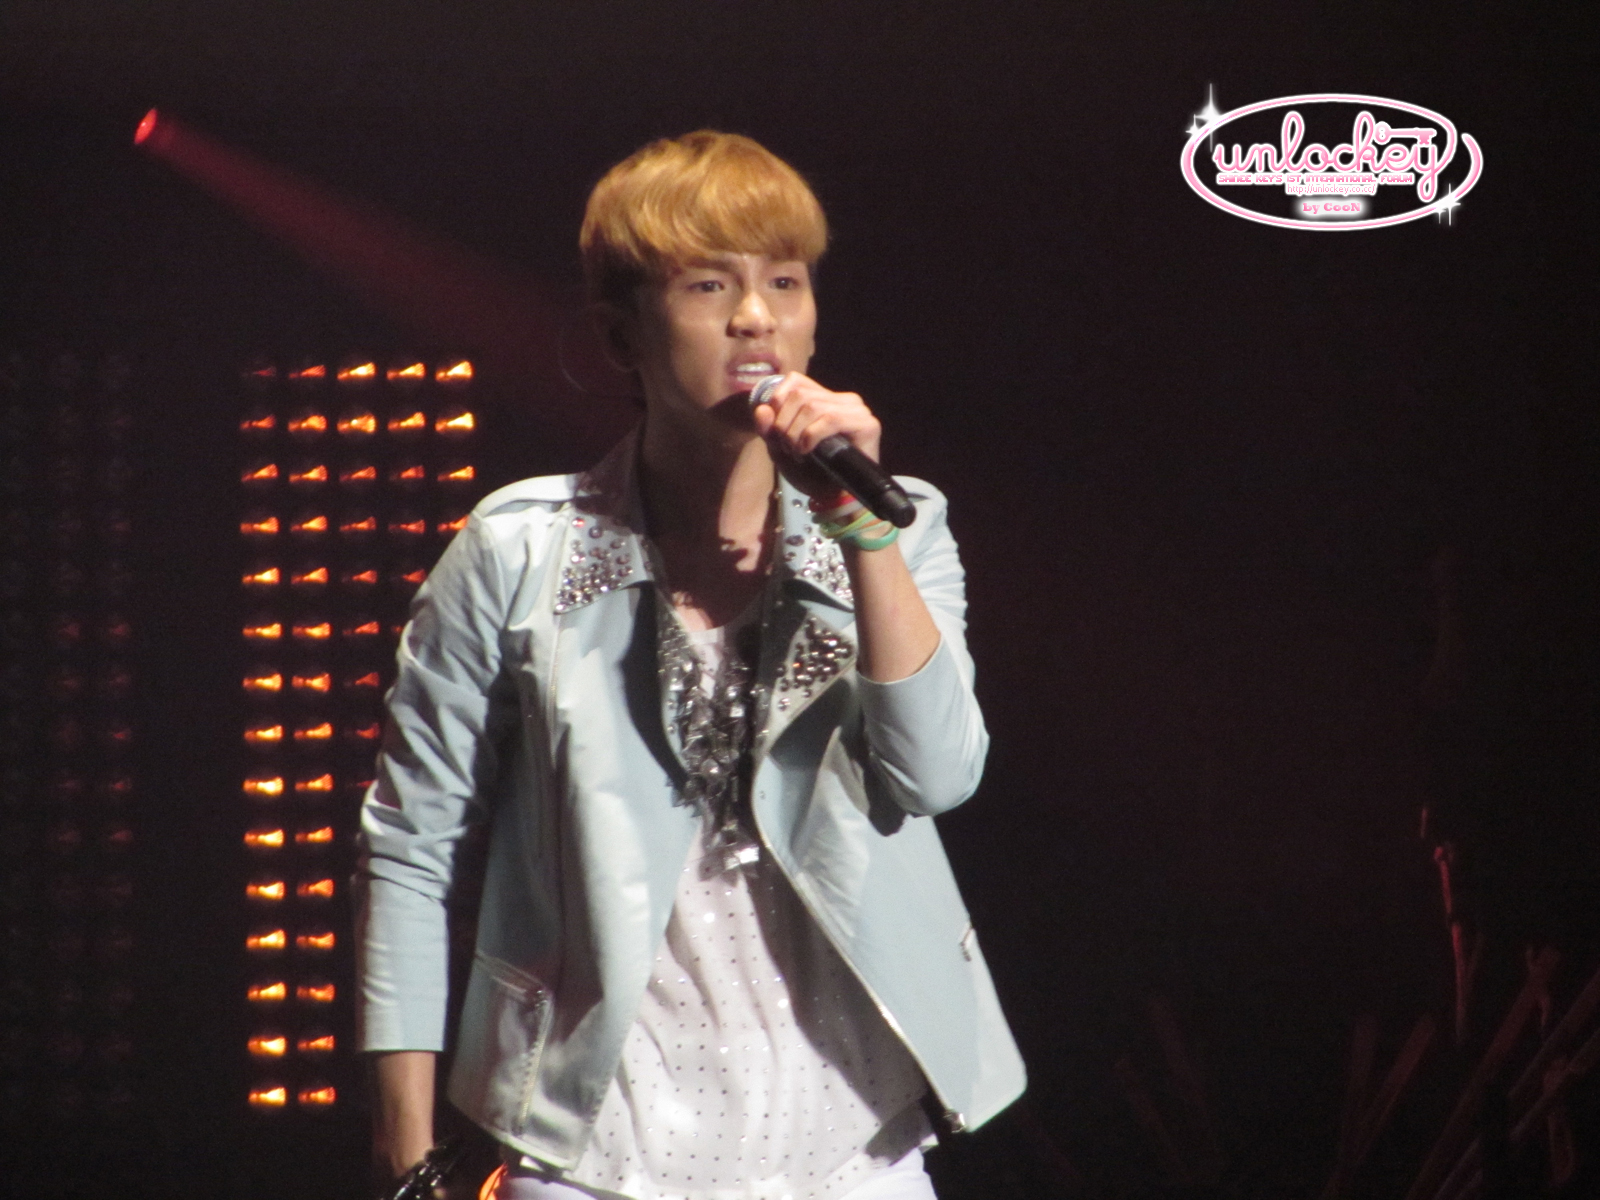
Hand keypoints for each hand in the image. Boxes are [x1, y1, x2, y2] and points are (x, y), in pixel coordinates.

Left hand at [750, 372, 881, 498]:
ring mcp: (857, 410)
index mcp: (825, 398)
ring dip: (796, 433)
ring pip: (812, 406)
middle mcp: (843, 399)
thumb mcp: (782, 449)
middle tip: (787, 448)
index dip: (777, 401)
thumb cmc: (812, 473)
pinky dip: (811, 436)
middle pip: (800, 394)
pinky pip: (830, 419)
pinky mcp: (867, 424)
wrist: (836, 499)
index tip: (776, 429)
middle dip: (784, 423)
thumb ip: (769, 429)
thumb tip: (762, 409)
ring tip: (797, 453)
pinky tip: (807, 451)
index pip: (795, 380)